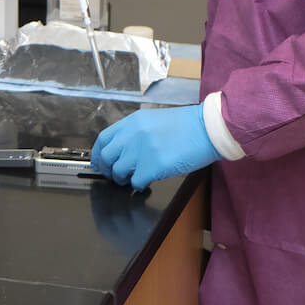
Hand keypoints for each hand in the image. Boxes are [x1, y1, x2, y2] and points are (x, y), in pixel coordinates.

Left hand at [91, 104, 221, 190]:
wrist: (207, 129)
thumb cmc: (186, 125)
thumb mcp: (154, 120)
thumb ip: (135, 133)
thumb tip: (122, 151)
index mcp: (133, 122)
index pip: (103, 139)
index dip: (97, 154)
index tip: (98, 163)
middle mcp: (133, 135)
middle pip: (106, 158)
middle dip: (108, 170)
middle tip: (116, 176)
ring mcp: (142, 151)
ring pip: (119, 172)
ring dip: (124, 179)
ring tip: (135, 178)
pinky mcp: (152, 167)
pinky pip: (136, 182)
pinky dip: (140, 185)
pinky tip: (148, 181)